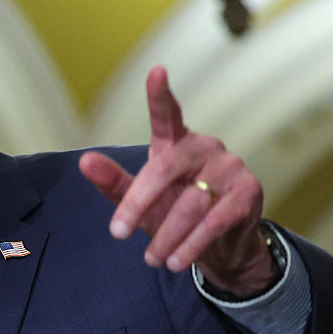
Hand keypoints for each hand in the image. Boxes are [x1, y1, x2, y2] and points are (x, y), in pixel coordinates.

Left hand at [78, 66, 276, 297]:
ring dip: (167, 236)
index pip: (167, 114)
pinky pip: (214, 221)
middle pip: (164, 169)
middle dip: (137, 204)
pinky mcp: (248, 193)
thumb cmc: (175, 214)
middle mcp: (204, 147)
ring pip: (190, 203)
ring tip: (151, 260)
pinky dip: (191, 245)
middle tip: (117, 233)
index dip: (160, 94)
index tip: (157, 71)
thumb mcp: (141, 202)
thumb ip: (114, 184)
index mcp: (176, 142)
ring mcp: (230, 167)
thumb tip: (84, 162)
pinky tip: (176, 262)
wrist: (221, 248)